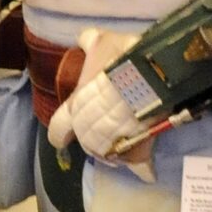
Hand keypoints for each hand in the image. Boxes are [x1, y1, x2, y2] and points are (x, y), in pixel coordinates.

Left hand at [47, 27, 152, 172]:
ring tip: (125, 143)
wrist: (153, 79)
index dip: (60, 134)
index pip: (59, 129)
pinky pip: (138, 164)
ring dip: (115, 151)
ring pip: (110, 155)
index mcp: (77, 107)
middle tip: (107, 131)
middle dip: (95, 139)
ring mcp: (113, 144)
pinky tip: (147, 172)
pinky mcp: (138, 152)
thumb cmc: (122, 60)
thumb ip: (91, 42)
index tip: (62, 139)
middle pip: (88, 143)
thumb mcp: (104, 42)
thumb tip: (85, 39)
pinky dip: (143, 168)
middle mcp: (90, 130)